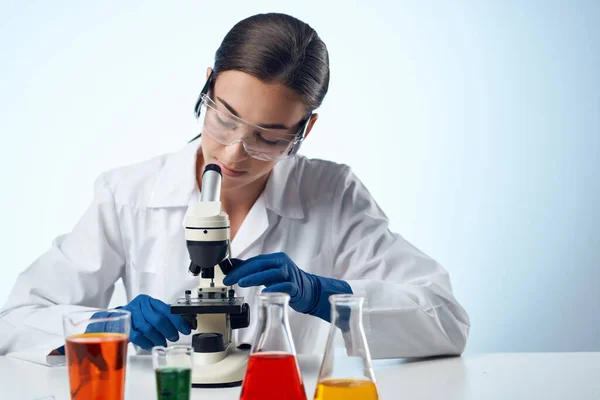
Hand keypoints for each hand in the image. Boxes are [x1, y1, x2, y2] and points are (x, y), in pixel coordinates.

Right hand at [87, 295, 190, 349]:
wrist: (112, 320)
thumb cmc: (135, 317)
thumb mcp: (149, 312)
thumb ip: (163, 316)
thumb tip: (182, 325)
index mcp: (149, 301)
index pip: (167, 309)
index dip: (178, 321)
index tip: (186, 329)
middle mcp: (140, 306)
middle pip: (158, 319)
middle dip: (169, 331)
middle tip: (174, 337)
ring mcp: (131, 315)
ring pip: (148, 328)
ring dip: (158, 339)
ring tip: (162, 343)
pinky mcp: (124, 326)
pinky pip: (138, 336)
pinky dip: (146, 343)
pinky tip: (150, 345)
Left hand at [223, 252, 351, 321]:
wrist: (310, 291)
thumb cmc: (288, 281)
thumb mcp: (269, 273)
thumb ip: (253, 269)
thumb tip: (233, 265)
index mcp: (275, 259)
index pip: (254, 261)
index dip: (239, 267)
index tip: (227, 275)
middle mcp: (282, 264)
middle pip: (260, 264)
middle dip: (243, 272)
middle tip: (230, 280)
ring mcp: (290, 274)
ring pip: (271, 273)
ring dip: (255, 278)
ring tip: (242, 283)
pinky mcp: (296, 287)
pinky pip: (285, 286)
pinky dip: (274, 289)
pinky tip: (264, 293)